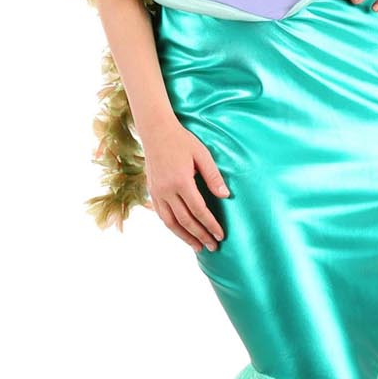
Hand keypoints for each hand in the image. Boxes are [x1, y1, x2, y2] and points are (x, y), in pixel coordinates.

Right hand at [141, 117, 228, 253]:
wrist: (156, 132)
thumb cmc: (182, 141)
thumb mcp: (202, 154)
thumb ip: (213, 176)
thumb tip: (225, 196)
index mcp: (181, 181)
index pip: (199, 210)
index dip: (211, 225)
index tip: (221, 235)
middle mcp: (167, 190)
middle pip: (185, 220)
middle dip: (200, 235)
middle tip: (213, 246)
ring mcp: (157, 192)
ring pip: (171, 222)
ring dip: (185, 237)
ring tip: (198, 247)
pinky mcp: (152, 192)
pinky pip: (161, 215)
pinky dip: (172, 227)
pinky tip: (181, 233)